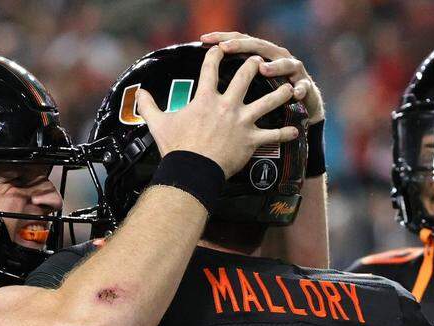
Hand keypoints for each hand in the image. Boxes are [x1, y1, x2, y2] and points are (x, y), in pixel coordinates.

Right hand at [137, 45, 298, 177]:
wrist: (192, 169)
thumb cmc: (175, 147)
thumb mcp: (158, 123)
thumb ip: (149, 106)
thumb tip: (139, 93)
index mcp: (205, 98)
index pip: (210, 68)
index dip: (216, 54)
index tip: (221, 47)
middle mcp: (227, 105)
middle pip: (245, 78)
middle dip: (254, 65)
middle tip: (261, 61)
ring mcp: (241, 122)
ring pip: (267, 102)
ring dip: (280, 94)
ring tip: (289, 87)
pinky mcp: (251, 140)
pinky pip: (272, 135)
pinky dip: (285, 133)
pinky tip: (294, 129)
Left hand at [201, 32, 324, 123]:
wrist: (301, 110)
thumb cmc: (269, 98)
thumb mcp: (248, 87)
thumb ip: (228, 79)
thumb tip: (196, 78)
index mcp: (259, 55)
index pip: (238, 41)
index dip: (222, 38)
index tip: (204, 39)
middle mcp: (276, 58)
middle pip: (259, 46)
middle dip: (243, 45)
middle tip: (226, 47)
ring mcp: (292, 71)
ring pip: (284, 63)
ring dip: (274, 66)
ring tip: (263, 69)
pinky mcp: (305, 87)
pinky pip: (304, 87)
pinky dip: (300, 89)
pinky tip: (295, 93)